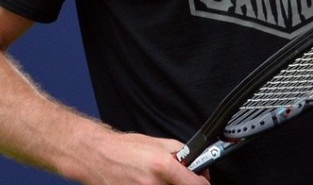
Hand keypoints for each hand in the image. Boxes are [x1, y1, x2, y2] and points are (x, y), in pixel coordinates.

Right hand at [68, 130, 209, 183]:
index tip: (202, 181)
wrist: (96, 156)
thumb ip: (182, 154)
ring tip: (160, 180)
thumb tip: (198, 165)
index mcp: (163, 166)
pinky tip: (147, 183)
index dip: (202, 183)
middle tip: (182, 179)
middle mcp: (152, 184)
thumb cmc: (126, 148)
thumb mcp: (160, 143)